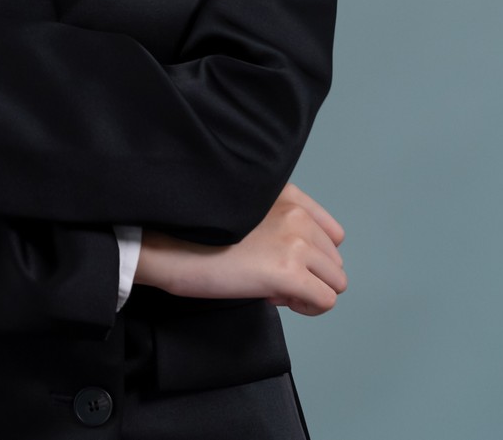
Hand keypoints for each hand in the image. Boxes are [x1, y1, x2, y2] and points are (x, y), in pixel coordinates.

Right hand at [135, 183, 346, 314]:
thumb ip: (277, 222)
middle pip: (334, 261)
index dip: (311, 255)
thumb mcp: (246, 211)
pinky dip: (307, 307)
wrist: (167, 245)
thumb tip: (298, 260)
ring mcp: (296, 244)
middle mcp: (297, 215)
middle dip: (308, 275)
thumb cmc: (196, 232)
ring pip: (335, 282)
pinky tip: (276, 298)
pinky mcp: (289, 274)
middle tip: (269, 277)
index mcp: (287, 196)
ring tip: (271, 287)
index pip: (332, 234)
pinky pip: (326, 301)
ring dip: (308, 291)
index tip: (281, 261)